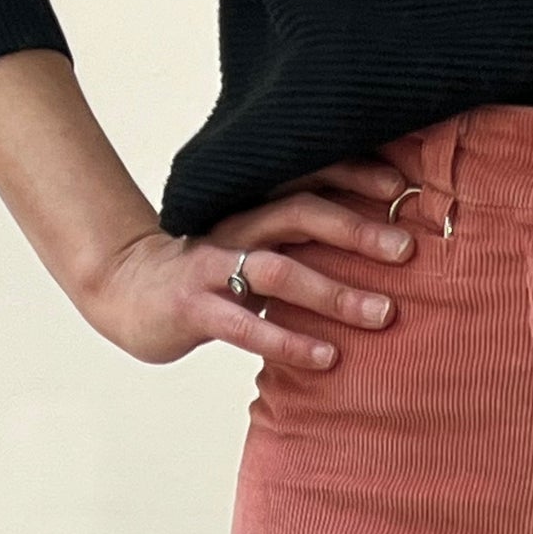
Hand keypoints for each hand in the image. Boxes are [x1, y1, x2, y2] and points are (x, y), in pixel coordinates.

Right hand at [74, 158, 420, 371]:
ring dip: (335, 292)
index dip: (353, 175)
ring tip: (383, 314)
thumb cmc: (209, 274)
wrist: (126, 293)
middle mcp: (235, 225)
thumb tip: (375, 243)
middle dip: (357, 229)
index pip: (307, 176)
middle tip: (406, 249)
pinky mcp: (194, 307)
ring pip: (280, 270)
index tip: (402, 187)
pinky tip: (327, 358)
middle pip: (300, 213)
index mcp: (252, 203)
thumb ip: (301, 241)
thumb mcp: (256, 246)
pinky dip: (289, 341)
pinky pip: (247, 325)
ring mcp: (211, 264)